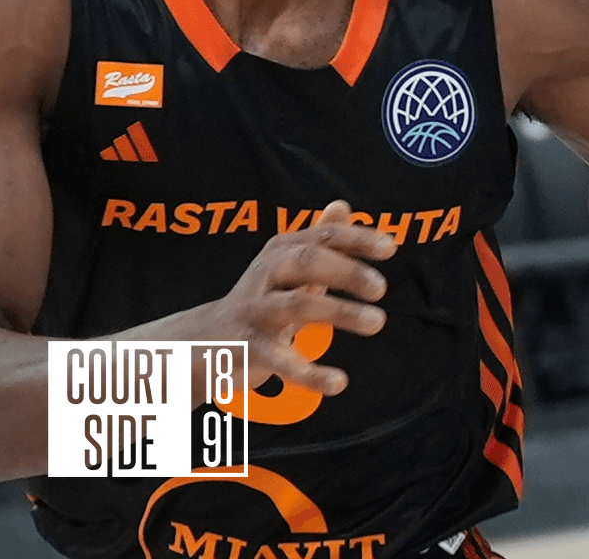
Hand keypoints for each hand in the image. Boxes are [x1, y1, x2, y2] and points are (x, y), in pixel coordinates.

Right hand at [203, 200, 394, 396]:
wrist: (199, 343)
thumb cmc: (258, 301)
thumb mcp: (286, 269)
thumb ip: (318, 240)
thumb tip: (342, 206)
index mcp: (280, 252)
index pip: (323, 237)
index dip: (357, 239)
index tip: (390, 248)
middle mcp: (265, 275)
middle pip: (307, 262)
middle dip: (346, 270)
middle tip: (381, 288)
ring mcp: (254, 311)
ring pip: (297, 306)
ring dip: (340, 312)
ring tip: (377, 322)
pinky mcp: (245, 349)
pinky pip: (281, 361)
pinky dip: (311, 373)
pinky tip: (338, 382)